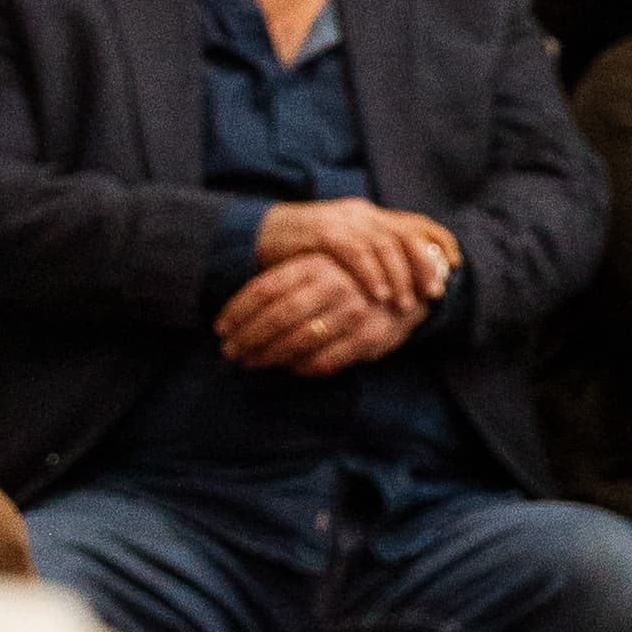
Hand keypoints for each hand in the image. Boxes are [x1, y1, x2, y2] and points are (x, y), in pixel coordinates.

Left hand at [220, 255, 418, 374]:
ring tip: (252, 363)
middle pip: (278, 315)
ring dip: (269, 356)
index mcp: (317, 263)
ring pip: (299, 339)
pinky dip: (303, 367)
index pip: (265, 288)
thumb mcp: (317, 269)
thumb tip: (235, 315)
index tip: (221, 328)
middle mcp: (335, 284)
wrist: (410, 288)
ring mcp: (354, 311)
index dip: (238, 311)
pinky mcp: (370, 337)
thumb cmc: (348, 281)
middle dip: (247, 338)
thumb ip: (283, 282)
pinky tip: (290, 368)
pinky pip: (326, 359)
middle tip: (230, 353)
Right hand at [251, 197, 452, 312]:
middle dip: (425, 264)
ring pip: (384, 245)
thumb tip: (407, 280)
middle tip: (434, 292)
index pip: (416, 223)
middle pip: (406, 235)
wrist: (262, 235)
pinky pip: (354, 253)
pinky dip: (370, 274)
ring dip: (399, 276)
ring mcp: (344, 221)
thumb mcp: (346, 248)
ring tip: (405, 303)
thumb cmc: (307, 250)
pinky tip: (378, 294)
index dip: (440, 241)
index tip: (455, 264)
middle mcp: (363, 214)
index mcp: (372, 216)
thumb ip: (373, 256)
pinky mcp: (323, 233)